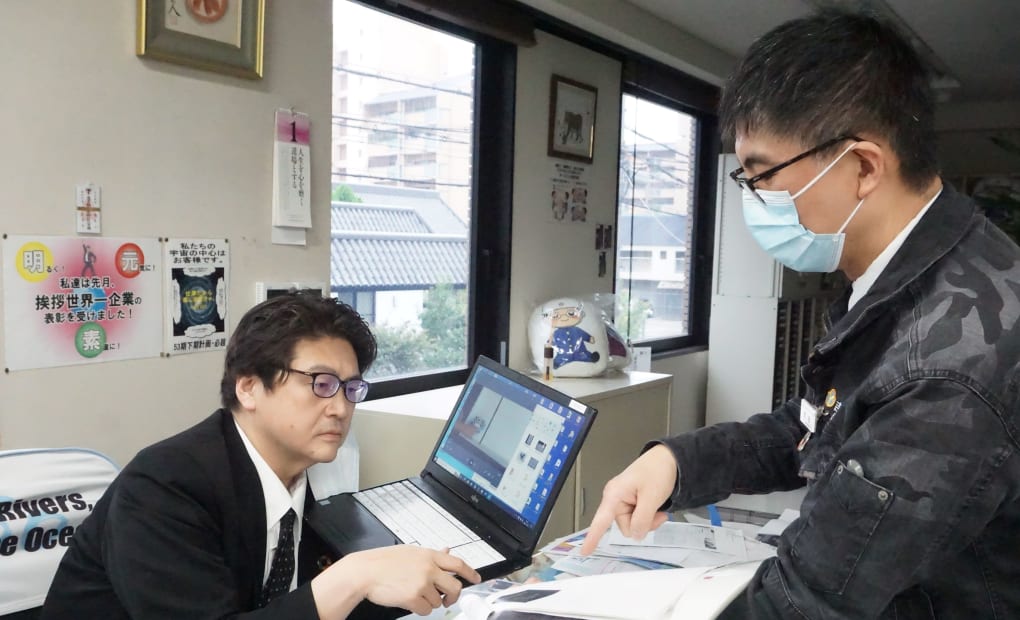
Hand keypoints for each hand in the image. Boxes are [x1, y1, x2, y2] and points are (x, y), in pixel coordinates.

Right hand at [315, 545, 480, 616]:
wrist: (365, 572)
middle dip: (453, 596)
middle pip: (455, 586)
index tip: (476, 579)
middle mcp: (429, 568)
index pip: (458, 563)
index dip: (470, 572)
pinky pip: (426, 610)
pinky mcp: (414, 598)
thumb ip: (431, 555)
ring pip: (439, 601)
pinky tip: (410, 601)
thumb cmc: (384, 562)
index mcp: (429, 555)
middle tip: (447, 599)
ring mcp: (422, 583)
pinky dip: (420, 609)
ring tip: (415, 594)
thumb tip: (447, 551)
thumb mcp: (410, 552)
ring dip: (430, 602)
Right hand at [580, 444, 677, 554]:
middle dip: (643, 524)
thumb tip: (636, 535)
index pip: (600, 521)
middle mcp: (615, 499)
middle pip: (625, 527)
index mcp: (614, 494)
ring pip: (633, 526)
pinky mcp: (630, 503)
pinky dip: (648, 518)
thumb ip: (642, 519)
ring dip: (648, 521)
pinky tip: (655, 508)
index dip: (593, 537)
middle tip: (657, 512)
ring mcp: (622, 501)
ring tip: (657, 507)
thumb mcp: (652, 496)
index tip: (584, 551)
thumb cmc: (657, 470)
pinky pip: (637, 520)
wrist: (668, 459)